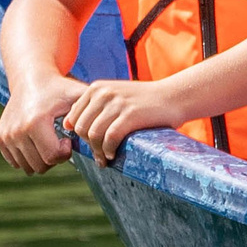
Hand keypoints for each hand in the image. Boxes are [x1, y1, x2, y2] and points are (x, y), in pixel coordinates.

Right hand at [0, 75, 84, 173]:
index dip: (66, 152)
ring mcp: (6, 136)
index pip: (53, 157)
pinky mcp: (0, 139)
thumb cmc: (61, 91)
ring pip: (29, 167)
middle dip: (55, 158)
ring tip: (50, 143)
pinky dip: (30, 158)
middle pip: (41, 165)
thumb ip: (93, 114)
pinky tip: (38, 143)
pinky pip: (17, 163)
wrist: (31, 81)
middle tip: (60, 143)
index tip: (68, 140)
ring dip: (42, 160)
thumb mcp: (79, 97)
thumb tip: (100, 136)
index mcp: (35, 122)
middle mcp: (16, 131)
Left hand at [62, 77, 190, 165]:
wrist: (177, 95)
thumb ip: (95, 106)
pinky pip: (110, 138)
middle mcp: (104, 93)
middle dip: (87, 145)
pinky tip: (113, 155)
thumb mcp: (117, 95)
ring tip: (104, 159)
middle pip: (81, 127)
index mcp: (97, 88)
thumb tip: (69, 126)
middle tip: (98, 155)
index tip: (91, 145)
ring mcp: (117, 103)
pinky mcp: (131, 115)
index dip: (79, 135)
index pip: (73, 117)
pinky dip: (108, 150)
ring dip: (97, 151)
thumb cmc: (147, 100)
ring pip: (94, 134)